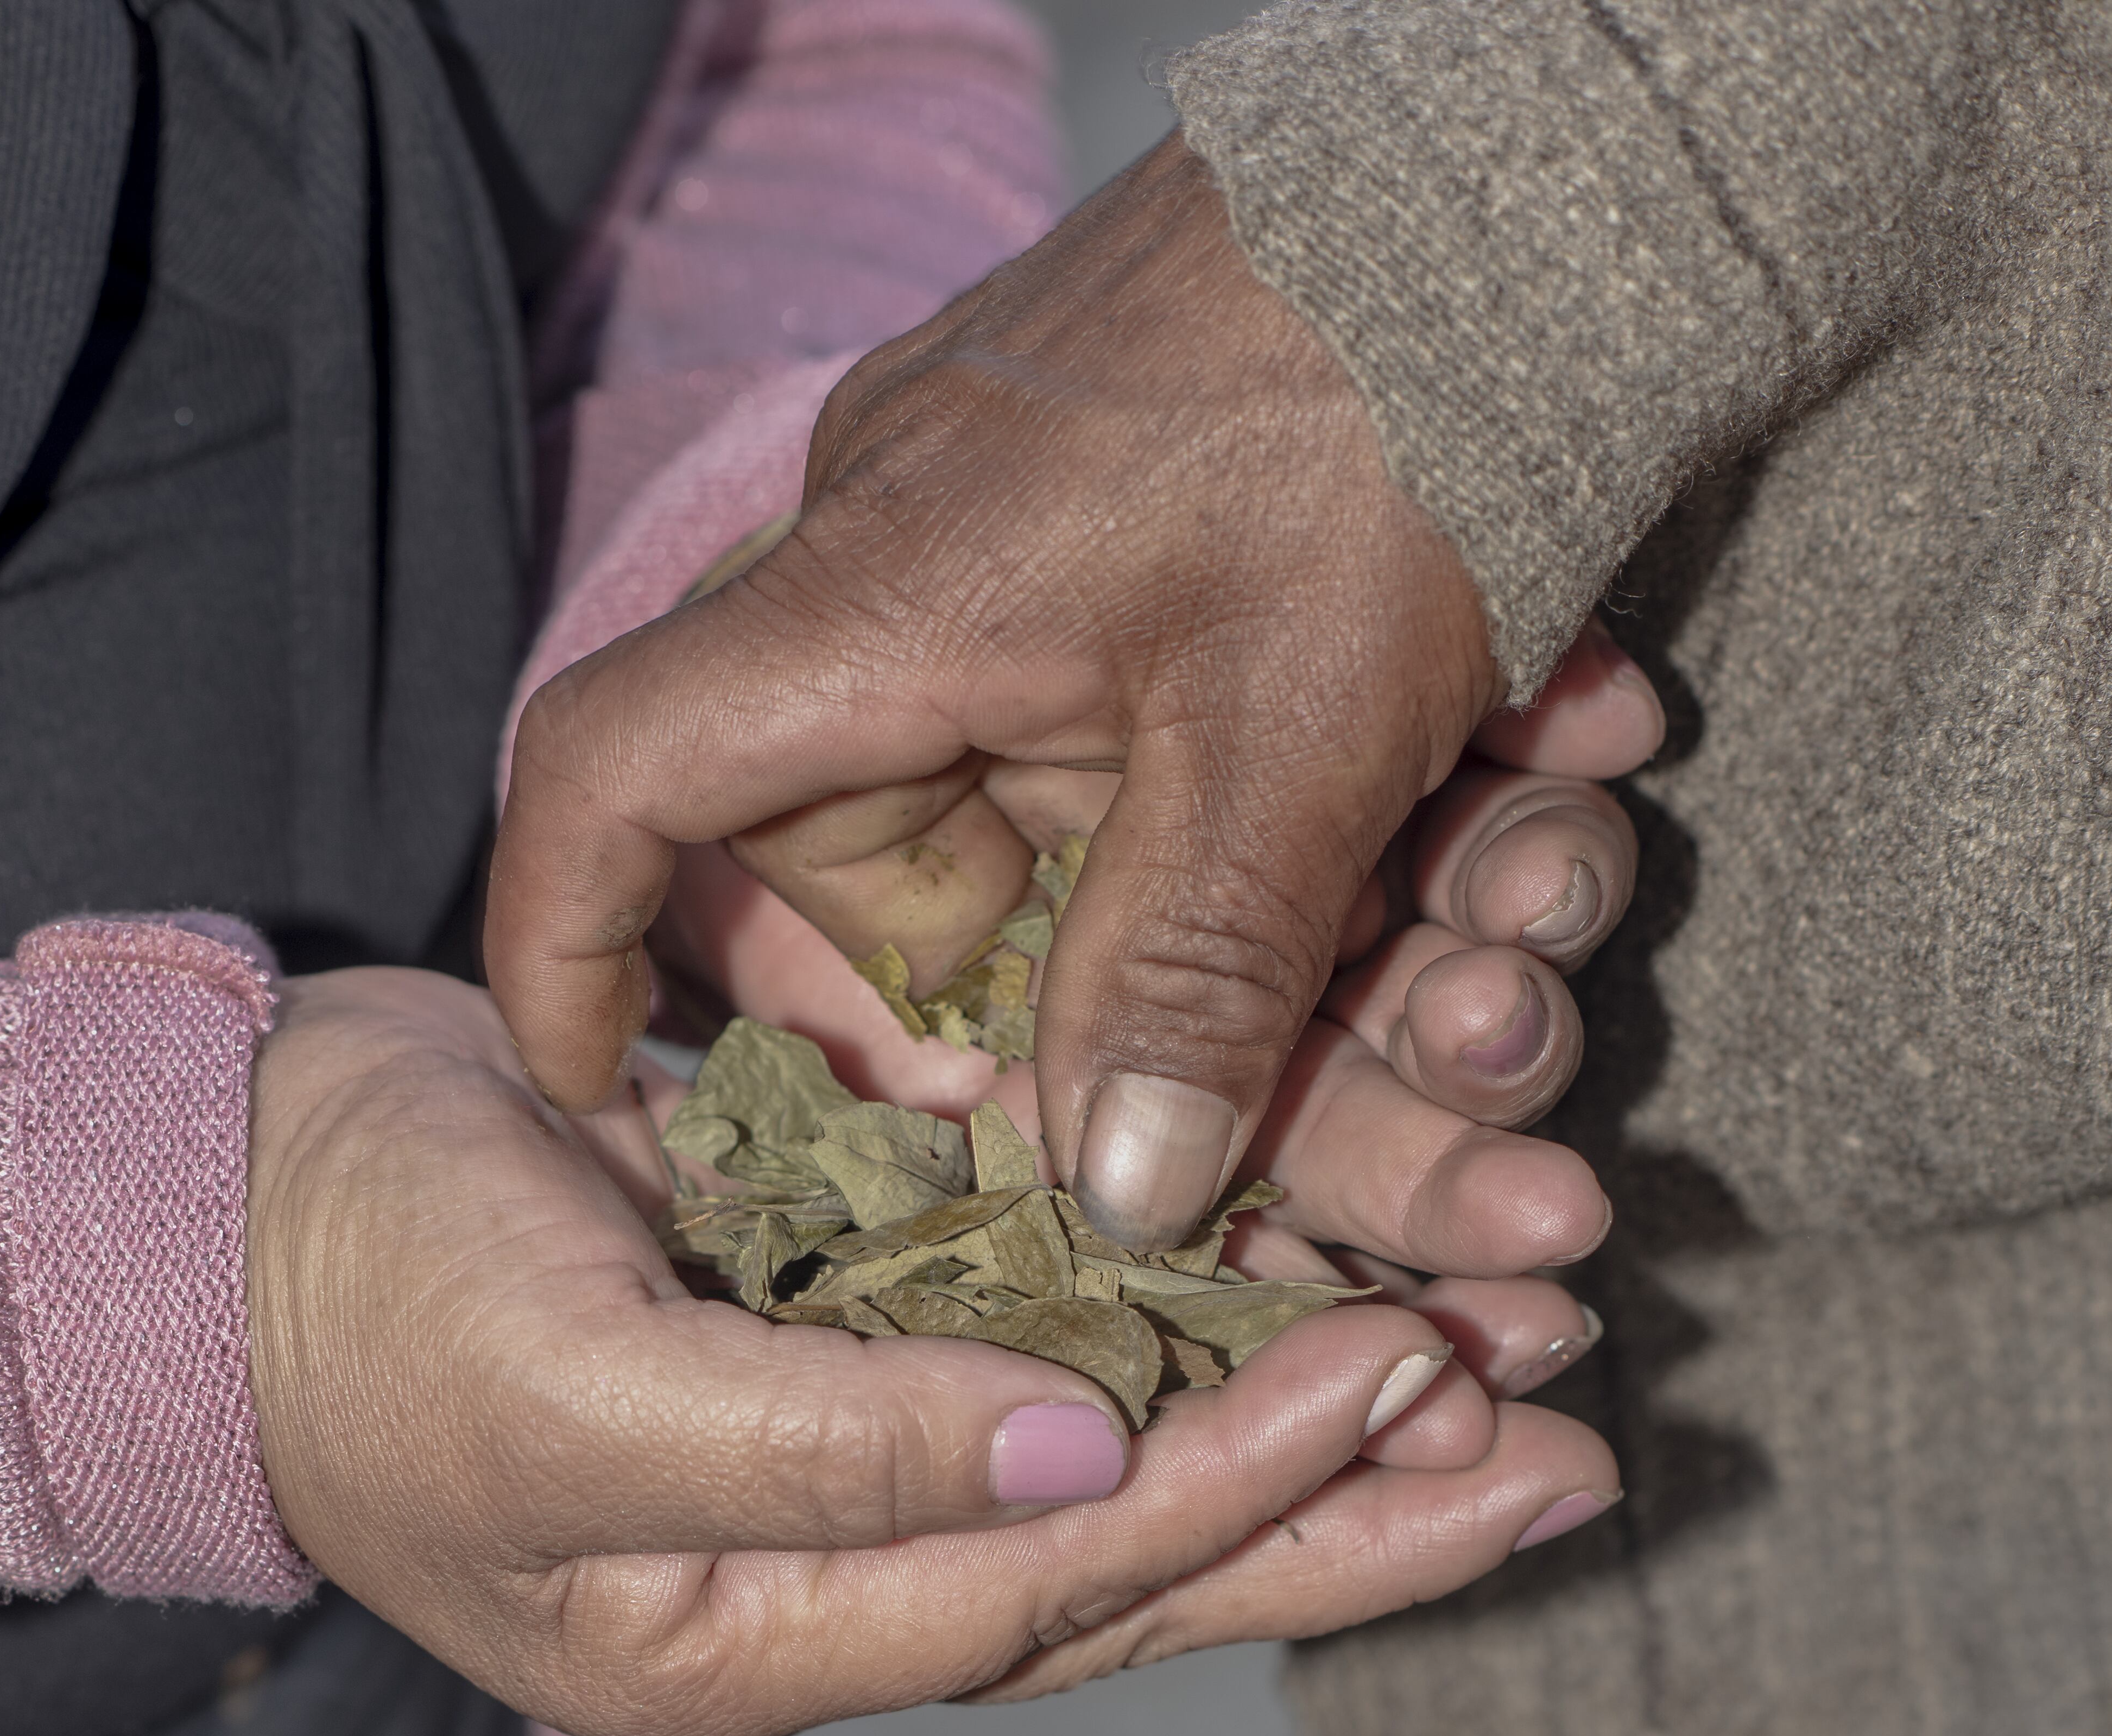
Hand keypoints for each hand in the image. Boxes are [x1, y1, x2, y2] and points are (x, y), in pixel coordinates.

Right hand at [241, 970, 1616, 1735]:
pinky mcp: (824, 1303)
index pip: (1057, 1580)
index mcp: (756, 1621)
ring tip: (1489, 1356)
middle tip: (1561, 1444)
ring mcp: (827, 1428)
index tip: (1419, 1389)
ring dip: (1285, 1399)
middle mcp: (819, 1548)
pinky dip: (1164, 1303)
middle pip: (1127, 1551)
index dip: (1243, 1492)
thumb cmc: (361, 1309)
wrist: (227, 1197)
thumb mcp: (568, 1395)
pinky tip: (1287, 1251)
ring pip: (1106, 1441)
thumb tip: (1083, 1462)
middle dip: (1342, 1503)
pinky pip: (1033, 1330)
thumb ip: (819, 1447)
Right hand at [492, 133, 1552, 1248]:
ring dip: (1310, 880)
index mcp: (874, 604)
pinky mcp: (1133, 507)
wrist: (1531, 152)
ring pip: (1082, 798)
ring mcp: (1019, 531)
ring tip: (1528, 866)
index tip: (591, 1070)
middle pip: (889, 851)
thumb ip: (1195, 973)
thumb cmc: (1387, 402)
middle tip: (1323, 1009)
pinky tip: (1549, 747)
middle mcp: (905, 562)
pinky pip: (1186, 703)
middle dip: (1105, 974)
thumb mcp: (1299, 729)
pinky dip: (1351, 767)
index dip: (569, 935)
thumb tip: (1114, 1198)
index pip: (620, 770)